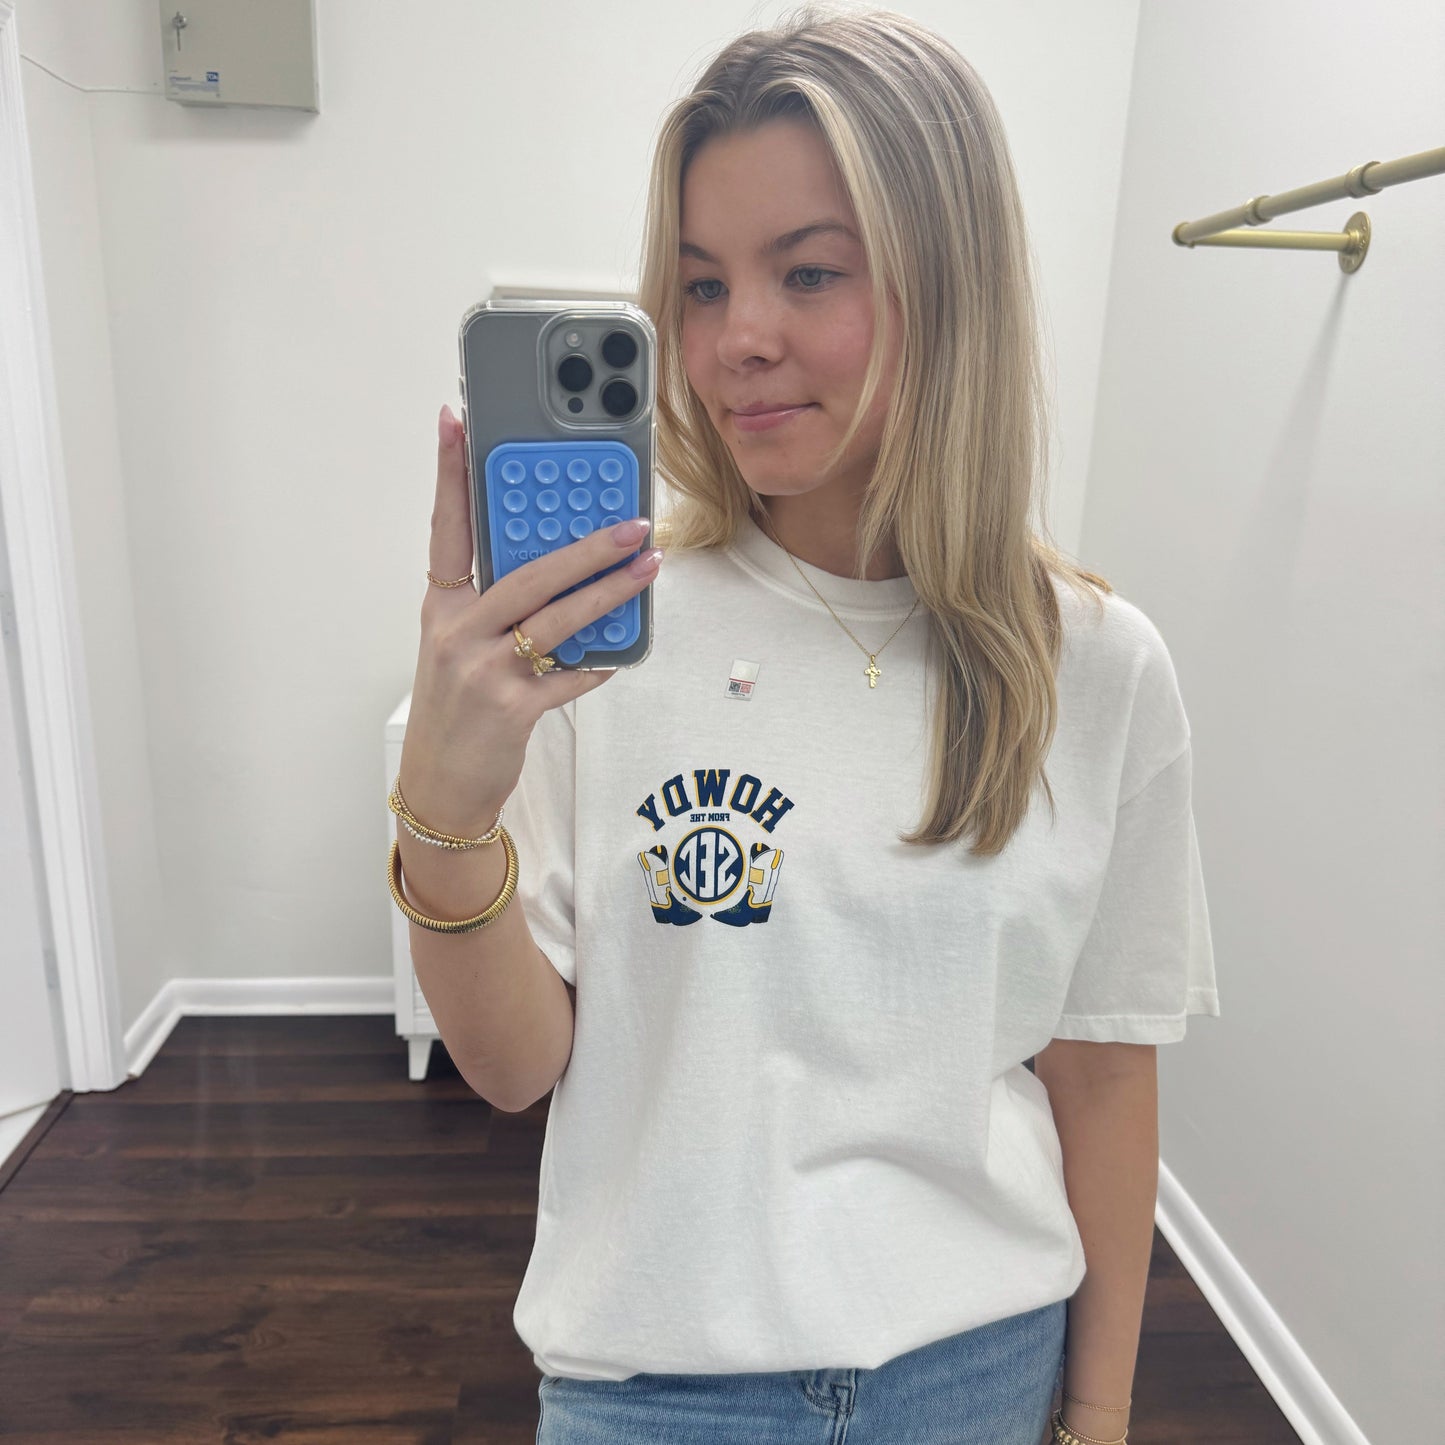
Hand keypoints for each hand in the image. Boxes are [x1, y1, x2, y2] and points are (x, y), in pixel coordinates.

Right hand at [399, 403, 660, 835]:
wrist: (440, 787)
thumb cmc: (456, 711)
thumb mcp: (460, 647)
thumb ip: (498, 607)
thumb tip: (563, 572)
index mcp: (442, 607)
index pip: (446, 527)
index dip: (450, 473)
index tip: (456, 419)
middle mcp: (458, 632)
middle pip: (529, 572)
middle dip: (587, 544)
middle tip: (632, 520)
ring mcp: (484, 670)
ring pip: (559, 617)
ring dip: (611, 590)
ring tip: (648, 564)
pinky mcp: (512, 707)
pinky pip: (571, 673)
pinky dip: (601, 660)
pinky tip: (623, 648)